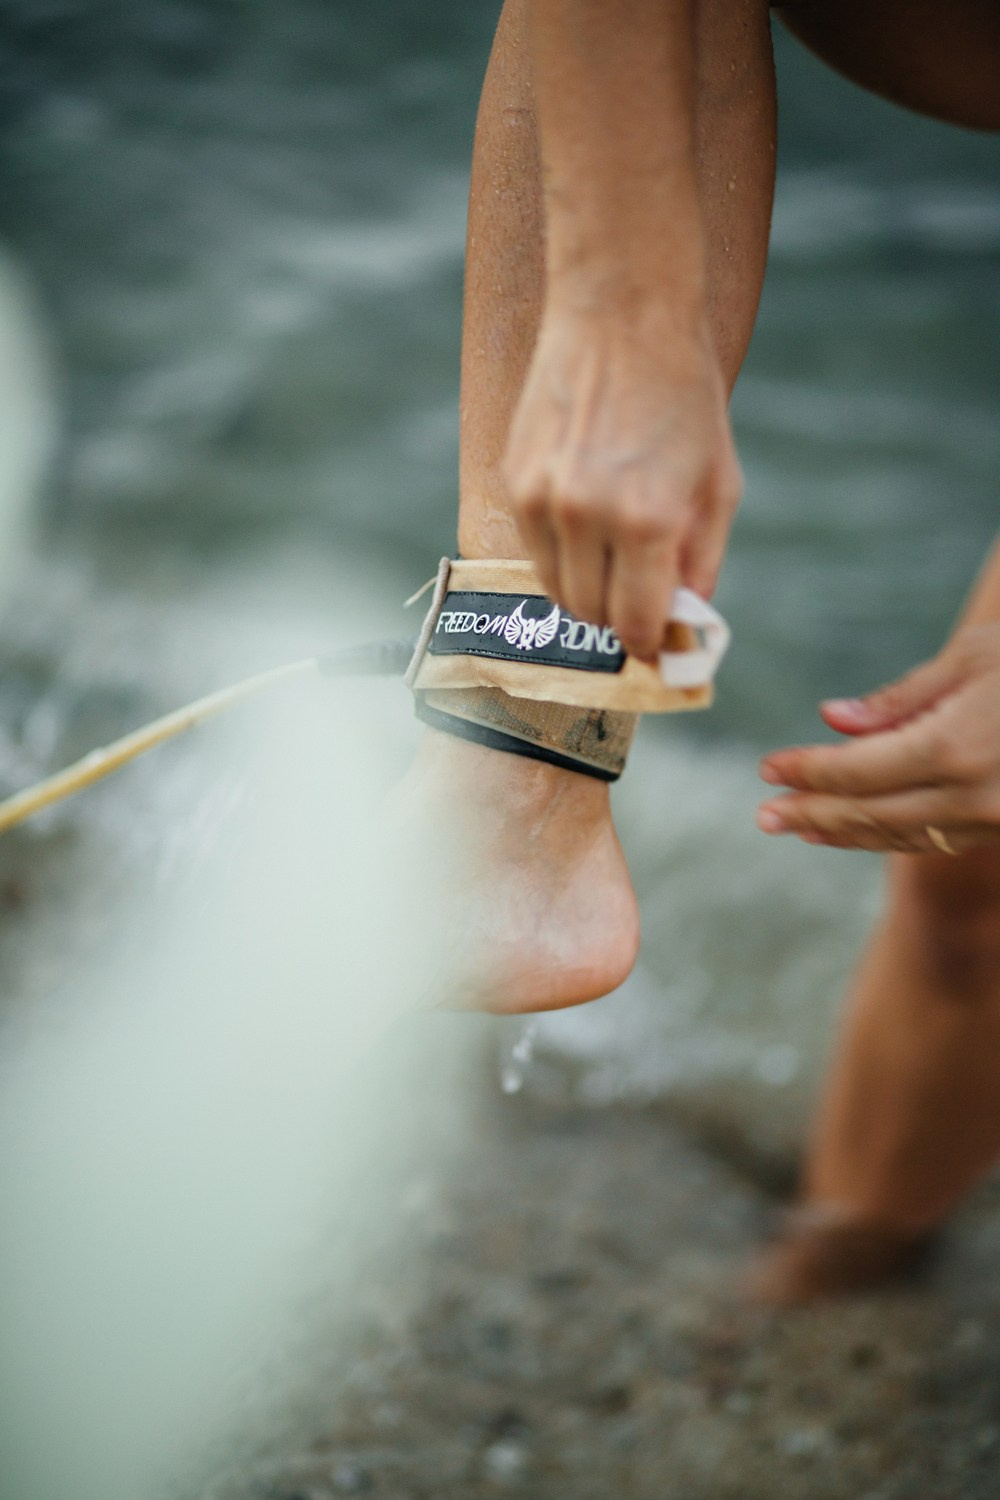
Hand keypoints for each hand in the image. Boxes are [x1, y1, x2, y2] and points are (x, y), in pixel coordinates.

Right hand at [502, 298, 741, 659]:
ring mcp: (540, 499)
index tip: (660, 644)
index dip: (651, 644)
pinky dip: (561, 556)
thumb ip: (702, 559)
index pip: (635, 624)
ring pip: (556, 590)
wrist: (620, 314)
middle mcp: (584, 516)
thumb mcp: (717, 482)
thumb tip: (687, 618)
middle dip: (620, 620)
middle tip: (642, 601)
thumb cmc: (682, 395)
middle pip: (591, 615)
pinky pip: (534, 550)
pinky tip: (588, 522)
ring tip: (616, 561)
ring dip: (588, 592)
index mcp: (644, 520)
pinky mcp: (513, 481)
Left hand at [757, 625, 999, 853]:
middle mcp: (972, 795)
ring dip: (846, 833)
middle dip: (811, 814)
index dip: (807, 772)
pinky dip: (890, 835)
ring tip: (801, 826)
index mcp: (954, 746)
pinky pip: (935, 839)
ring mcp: (993, 820)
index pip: (856, 770)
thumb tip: (833, 719)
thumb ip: (897, 699)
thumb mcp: (970, 657)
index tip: (769, 769)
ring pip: (901, 835)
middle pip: (870, 813)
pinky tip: (859, 829)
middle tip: (765, 816)